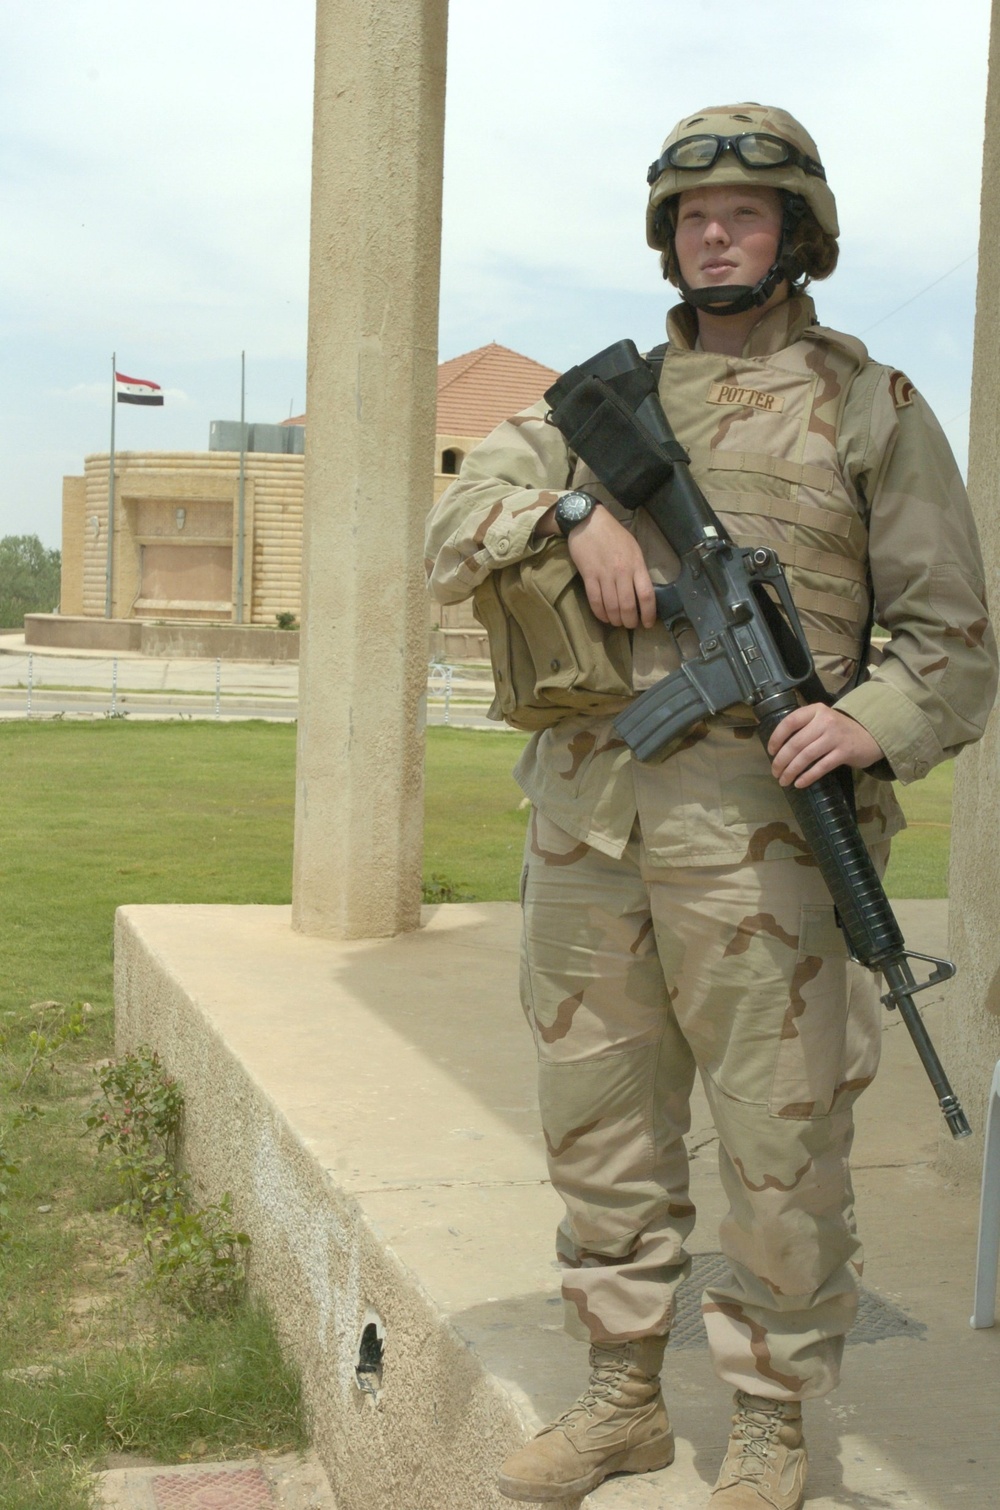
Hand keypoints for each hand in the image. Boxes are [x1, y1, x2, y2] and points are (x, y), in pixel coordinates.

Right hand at [536, 504, 655, 628]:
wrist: (588, 521)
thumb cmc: (613, 534)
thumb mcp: (633, 548)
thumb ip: (638, 569)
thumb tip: (642, 592)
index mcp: (636, 564)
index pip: (646, 595)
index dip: (649, 614)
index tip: (648, 623)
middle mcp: (622, 572)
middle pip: (628, 606)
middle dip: (630, 621)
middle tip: (630, 625)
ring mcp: (604, 574)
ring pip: (611, 607)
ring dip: (615, 620)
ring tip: (617, 622)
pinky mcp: (589, 576)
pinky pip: (595, 601)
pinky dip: (600, 613)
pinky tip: (604, 617)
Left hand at [767, 703, 883, 788]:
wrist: (870, 736)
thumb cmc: (839, 730)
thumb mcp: (822, 720)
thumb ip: (804, 727)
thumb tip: (779, 748)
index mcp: (816, 710)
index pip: (790, 722)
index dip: (777, 738)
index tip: (771, 751)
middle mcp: (825, 721)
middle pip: (796, 743)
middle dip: (781, 760)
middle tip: (775, 772)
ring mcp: (835, 737)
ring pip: (806, 756)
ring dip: (791, 771)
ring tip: (784, 780)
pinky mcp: (844, 752)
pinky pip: (821, 767)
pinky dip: (808, 777)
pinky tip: (799, 783)